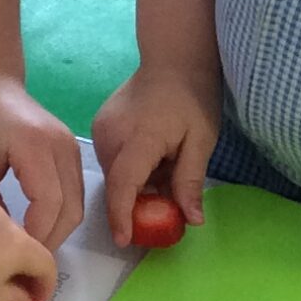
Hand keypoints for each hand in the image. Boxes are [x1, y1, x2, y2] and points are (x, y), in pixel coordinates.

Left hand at [0, 73, 84, 251]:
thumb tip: (3, 238)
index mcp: (35, 146)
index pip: (50, 203)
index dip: (37, 234)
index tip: (14, 254)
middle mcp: (63, 146)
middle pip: (71, 208)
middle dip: (50, 239)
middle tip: (23, 261)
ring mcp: (72, 148)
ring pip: (78, 204)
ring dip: (57, 229)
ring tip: (28, 246)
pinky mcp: (71, 151)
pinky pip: (74, 192)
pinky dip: (60, 214)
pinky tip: (36, 225)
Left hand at [0, 200, 57, 300]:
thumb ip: (16, 297)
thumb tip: (25, 299)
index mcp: (17, 241)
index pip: (45, 262)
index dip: (46, 284)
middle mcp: (2, 217)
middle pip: (25, 244)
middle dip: (25, 268)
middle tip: (18, 293)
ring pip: (2, 234)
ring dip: (4, 255)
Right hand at [92, 61, 218, 247]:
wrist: (172, 59)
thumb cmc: (193, 98)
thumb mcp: (201, 141)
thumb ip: (190, 181)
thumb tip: (191, 221)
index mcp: (140, 137)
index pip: (124, 185)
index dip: (123, 216)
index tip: (125, 241)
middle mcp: (112, 135)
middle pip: (117, 184)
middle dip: (135, 206)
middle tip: (160, 218)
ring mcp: (101, 129)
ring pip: (114, 174)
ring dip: (134, 187)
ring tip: (162, 179)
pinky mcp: (99, 127)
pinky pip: (112, 161)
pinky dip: (129, 171)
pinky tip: (152, 163)